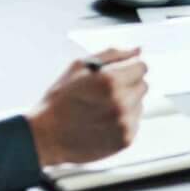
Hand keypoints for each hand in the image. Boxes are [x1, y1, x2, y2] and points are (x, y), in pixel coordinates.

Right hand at [26, 53, 148, 168]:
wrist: (46, 136)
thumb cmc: (59, 101)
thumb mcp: (79, 67)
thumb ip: (113, 55)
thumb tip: (137, 50)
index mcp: (111, 81)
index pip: (142, 67)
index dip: (128, 68)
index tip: (118, 74)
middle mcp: (121, 103)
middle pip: (143, 85)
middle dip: (128, 85)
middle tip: (105, 93)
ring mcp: (124, 123)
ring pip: (140, 104)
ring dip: (127, 103)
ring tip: (101, 108)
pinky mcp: (125, 140)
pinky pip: (135, 122)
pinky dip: (124, 120)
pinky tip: (104, 121)